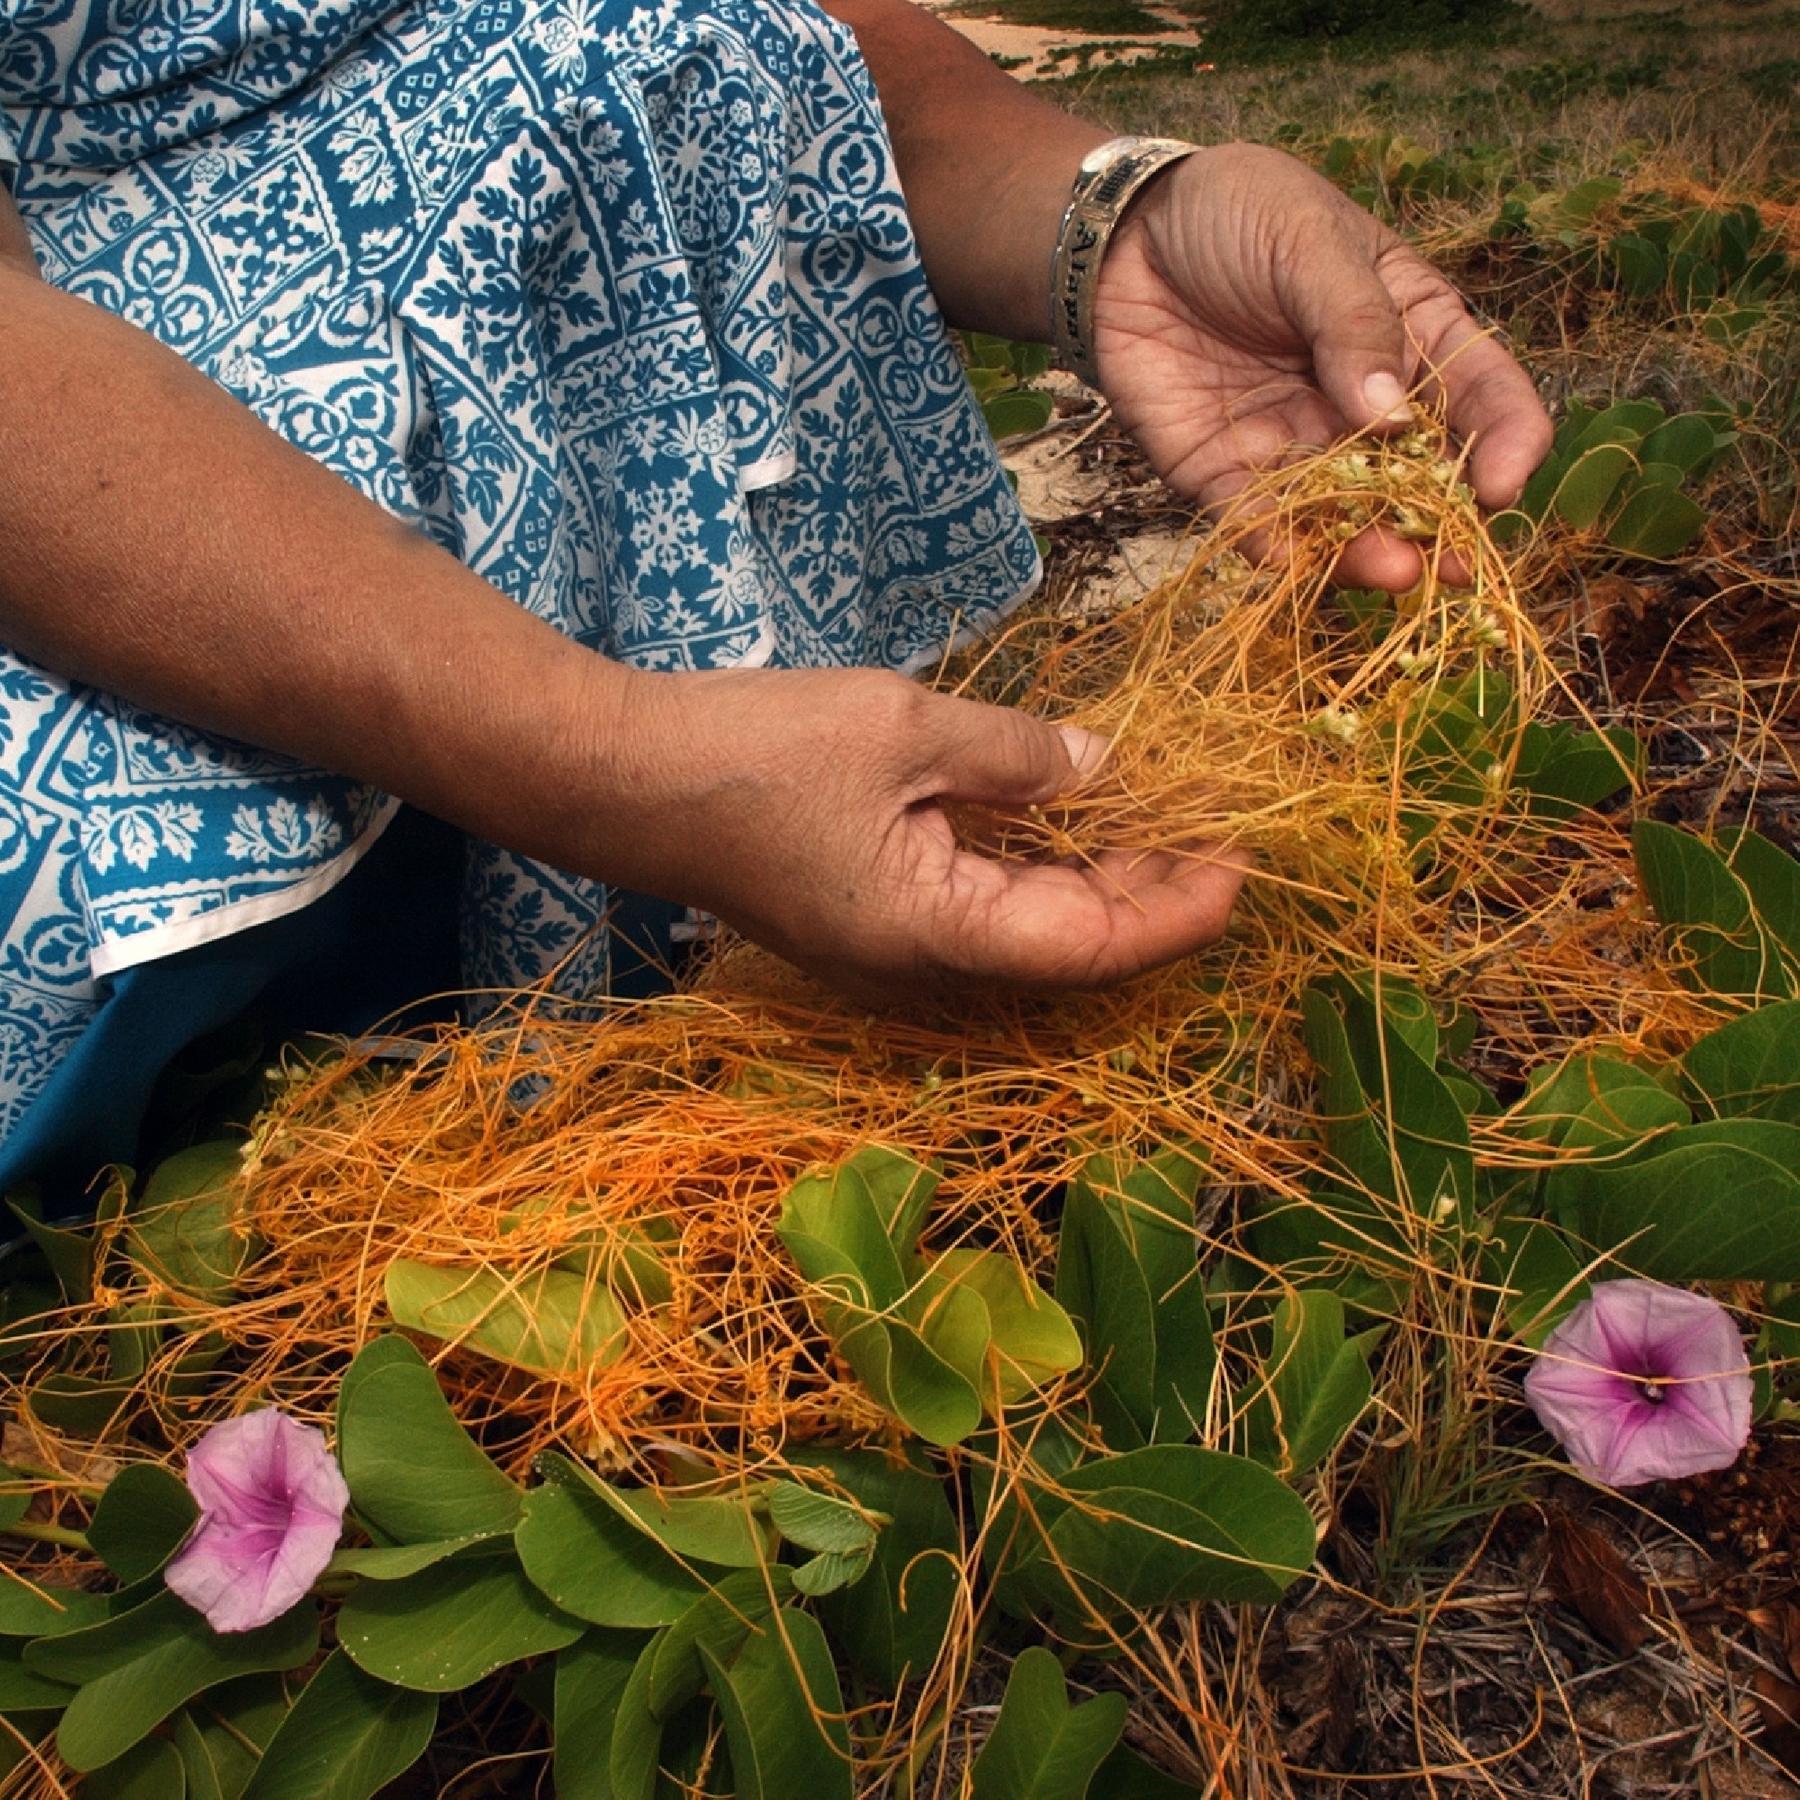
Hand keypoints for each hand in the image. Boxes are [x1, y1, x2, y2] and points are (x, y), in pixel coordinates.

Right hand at [606, 667, 1244, 1000]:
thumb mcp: (904, 728)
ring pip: (1024, 931)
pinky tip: (1066, 820)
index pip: (1091, 945)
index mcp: (936, 934)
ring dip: (1095, 883)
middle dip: (1149, 897)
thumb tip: (1103, 769)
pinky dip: (1033, 870)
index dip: (1176, 911)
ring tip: (1166, 825)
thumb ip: (1016, 755)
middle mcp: (921, 966)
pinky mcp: (868, 917)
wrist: (622, 777)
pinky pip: (975, 908)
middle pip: (1067, 948)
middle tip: (1221, 833)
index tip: (1243, 864)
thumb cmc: (755, 751)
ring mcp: (890, 950)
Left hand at [1092, 143, 1552, 590]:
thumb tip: (1393, 417)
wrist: (1123, 235)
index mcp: (1414, 335)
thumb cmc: (1236, 214)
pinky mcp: (1223, 472)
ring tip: (1389, 572)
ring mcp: (1295, 443)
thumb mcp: (1309, 244)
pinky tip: (1290, 561)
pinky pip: (1254, 521)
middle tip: (1453, 565)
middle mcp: (1363, 404)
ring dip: (1364, 548)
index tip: (1505, 485)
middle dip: (1438, 523)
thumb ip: (1352, 324)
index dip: (1507, 443)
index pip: (1483, 397)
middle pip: (1417, 477)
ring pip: (1341, 513)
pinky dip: (1273, 546)